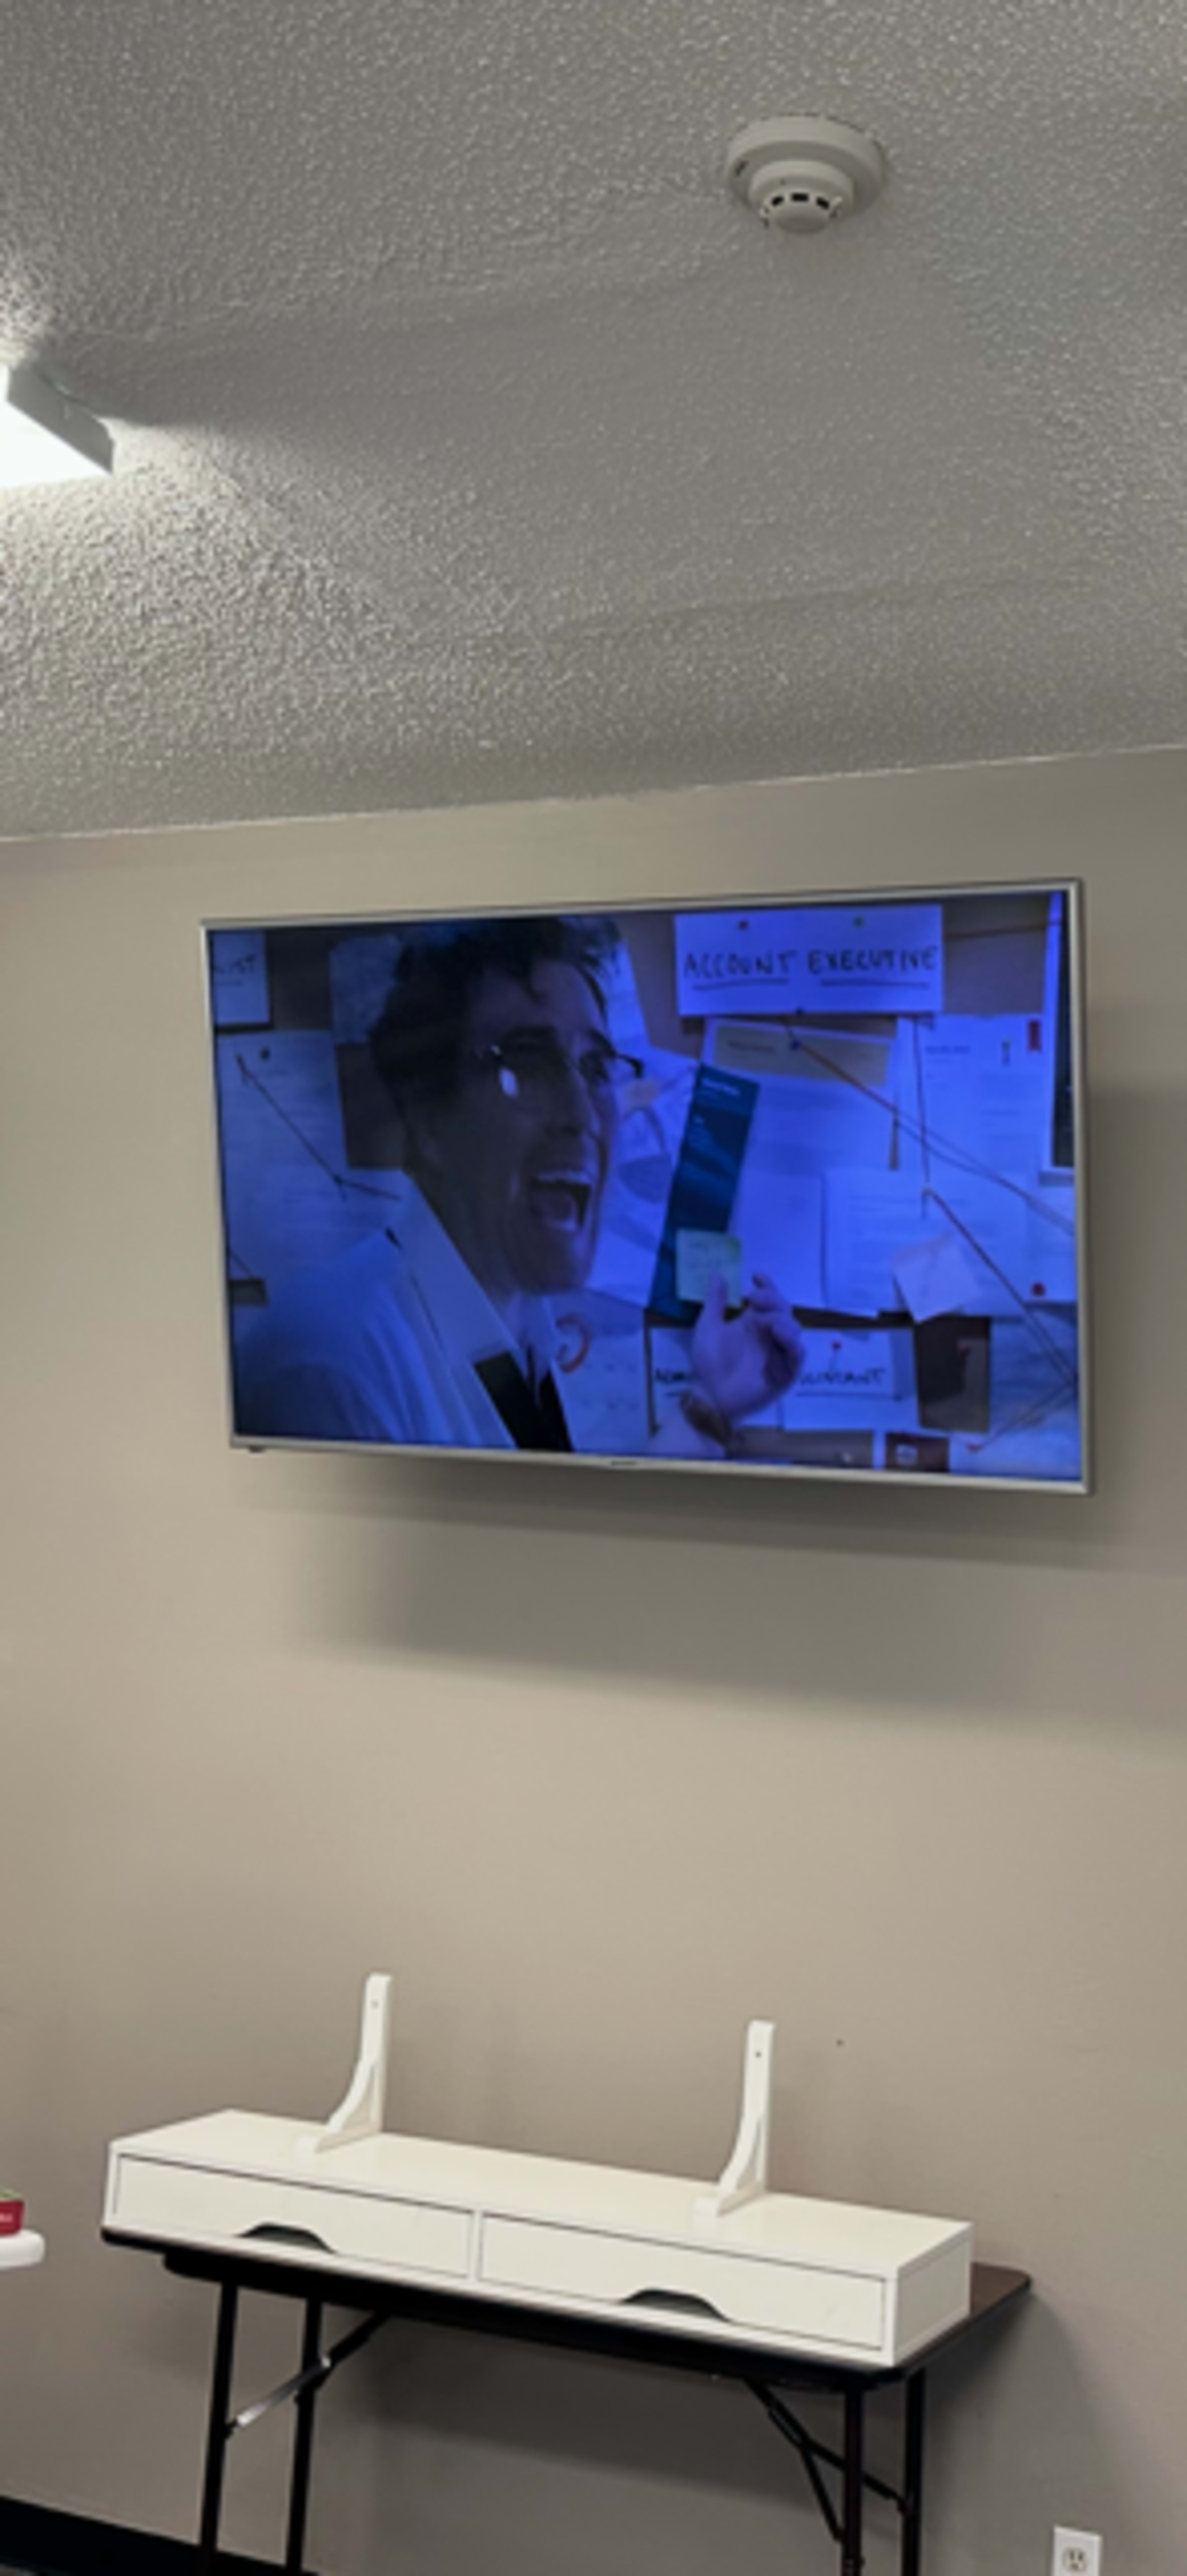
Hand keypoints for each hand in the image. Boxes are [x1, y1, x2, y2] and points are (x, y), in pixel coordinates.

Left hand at [690, 1272, 803, 1425]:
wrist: (709, 1395)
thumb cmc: (708, 1362)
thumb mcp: (708, 1327)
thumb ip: (715, 1301)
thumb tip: (717, 1272)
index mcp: (753, 1322)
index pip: (769, 1298)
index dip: (767, 1286)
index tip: (755, 1276)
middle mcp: (769, 1335)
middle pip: (784, 1310)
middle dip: (773, 1300)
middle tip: (754, 1299)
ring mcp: (779, 1353)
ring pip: (794, 1329)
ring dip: (782, 1320)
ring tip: (767, 1322)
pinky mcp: (785, 1373)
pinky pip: (797, 1355)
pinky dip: (792, 1343)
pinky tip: (779, 1335)